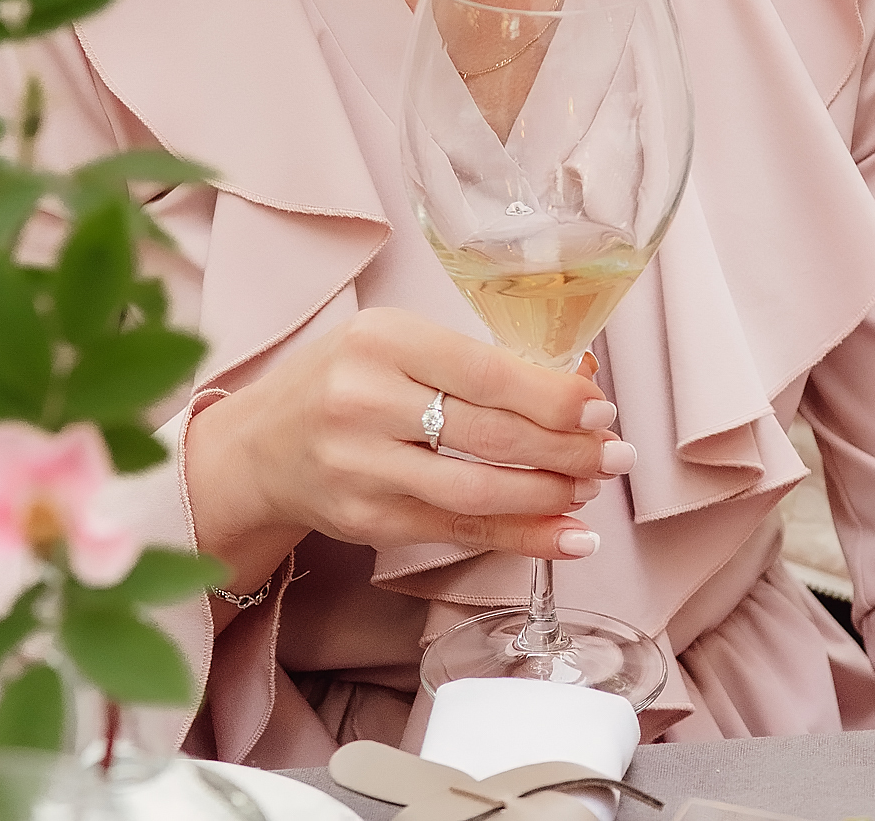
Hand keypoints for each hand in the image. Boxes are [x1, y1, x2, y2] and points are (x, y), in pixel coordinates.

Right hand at [184, 309, 630, 615]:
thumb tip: (575, 384)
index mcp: (381, 339)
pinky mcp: (366, 519)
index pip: (485, 372)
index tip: (600, 407)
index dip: (552, 396)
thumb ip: (471, 361)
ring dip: (548, 495)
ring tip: (592, 490)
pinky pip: (458, 530)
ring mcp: (362, 466)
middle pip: (488, 434)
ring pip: (476, 489)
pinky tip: (564, 536)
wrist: (260, 445)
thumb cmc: (343, 380)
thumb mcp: (394, 342)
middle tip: (615, 454)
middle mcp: (364, 401)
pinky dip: (520, 536)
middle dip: (565, 449)